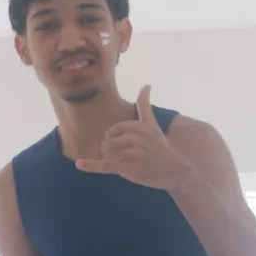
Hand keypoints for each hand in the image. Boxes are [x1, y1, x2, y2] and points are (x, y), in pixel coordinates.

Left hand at [75, 86, 197, 192]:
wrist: (175, 170)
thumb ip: (145, 105)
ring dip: (113, 161)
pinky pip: (105, 166)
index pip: (111, 131)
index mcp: (137, 126)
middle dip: (112, 151)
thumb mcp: (152, 124)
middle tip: (130, 157)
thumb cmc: (161, 147)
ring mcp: (131, 153)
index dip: (115, 139)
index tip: (129, 145)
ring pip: (106, 155)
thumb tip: (146, 84)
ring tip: (128, 164)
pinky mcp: (128, 168)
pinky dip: (91, 166)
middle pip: (106, 143)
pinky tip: (80, 164)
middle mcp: (134, 138)